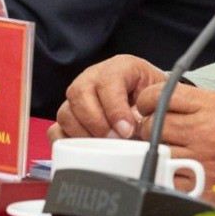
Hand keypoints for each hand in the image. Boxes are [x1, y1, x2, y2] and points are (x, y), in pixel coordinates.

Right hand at [52, 55, 166, 140]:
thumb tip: (144, 130)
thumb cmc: (152, 96)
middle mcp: (92, 78)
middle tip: (115, 140)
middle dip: (98, 123)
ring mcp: (76, 97)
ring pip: (66, 113)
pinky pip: (55, 129)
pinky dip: (67, 141)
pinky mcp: (68, 116)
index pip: (108, 83)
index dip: (116, 109)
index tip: (127, 130)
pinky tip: (85, 148)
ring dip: (84, 134)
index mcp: (117, 67)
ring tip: (103, 145)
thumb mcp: (158, 96)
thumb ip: (153, 108)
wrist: (147, 98)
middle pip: (80, 95)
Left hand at [132, 82, 214, 188]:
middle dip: (150, 126)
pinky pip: (168, 175)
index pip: (162, 95)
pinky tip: (176, 169)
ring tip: (168, 149)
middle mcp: (204, 129)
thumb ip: (200, 103)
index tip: (149, 105)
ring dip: (157, 149)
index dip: (148, 100)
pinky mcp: (200, 183)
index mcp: (212, 105)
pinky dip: (167, 172)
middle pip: (154, 123)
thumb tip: (168, 101)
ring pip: (157, 149)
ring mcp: (200, 157)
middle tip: (157, 129)